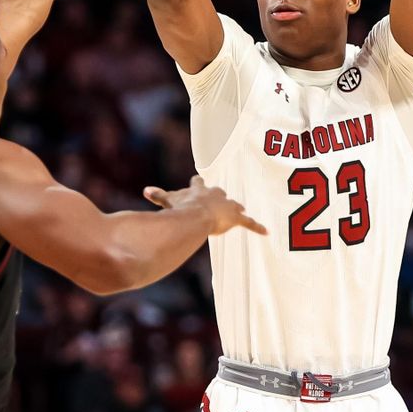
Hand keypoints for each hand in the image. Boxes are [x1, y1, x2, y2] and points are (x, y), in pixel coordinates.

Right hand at [144, 176, 267, 235]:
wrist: (196, 214)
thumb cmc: (182, 207)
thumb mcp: (168, 201)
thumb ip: (158, 195)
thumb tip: (145, 190)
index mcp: (199, 190)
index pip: (198, 182)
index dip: (198, 182)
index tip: (197, 179)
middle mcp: (215, 194)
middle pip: (219, 192)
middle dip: (220, 195)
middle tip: (221, 196)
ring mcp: (227, 206)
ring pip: (235, 205)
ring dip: (237, 207)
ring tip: (241, 208)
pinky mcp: (236, 218)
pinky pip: (249, 223)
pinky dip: (257, 227)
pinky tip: (267, 232)